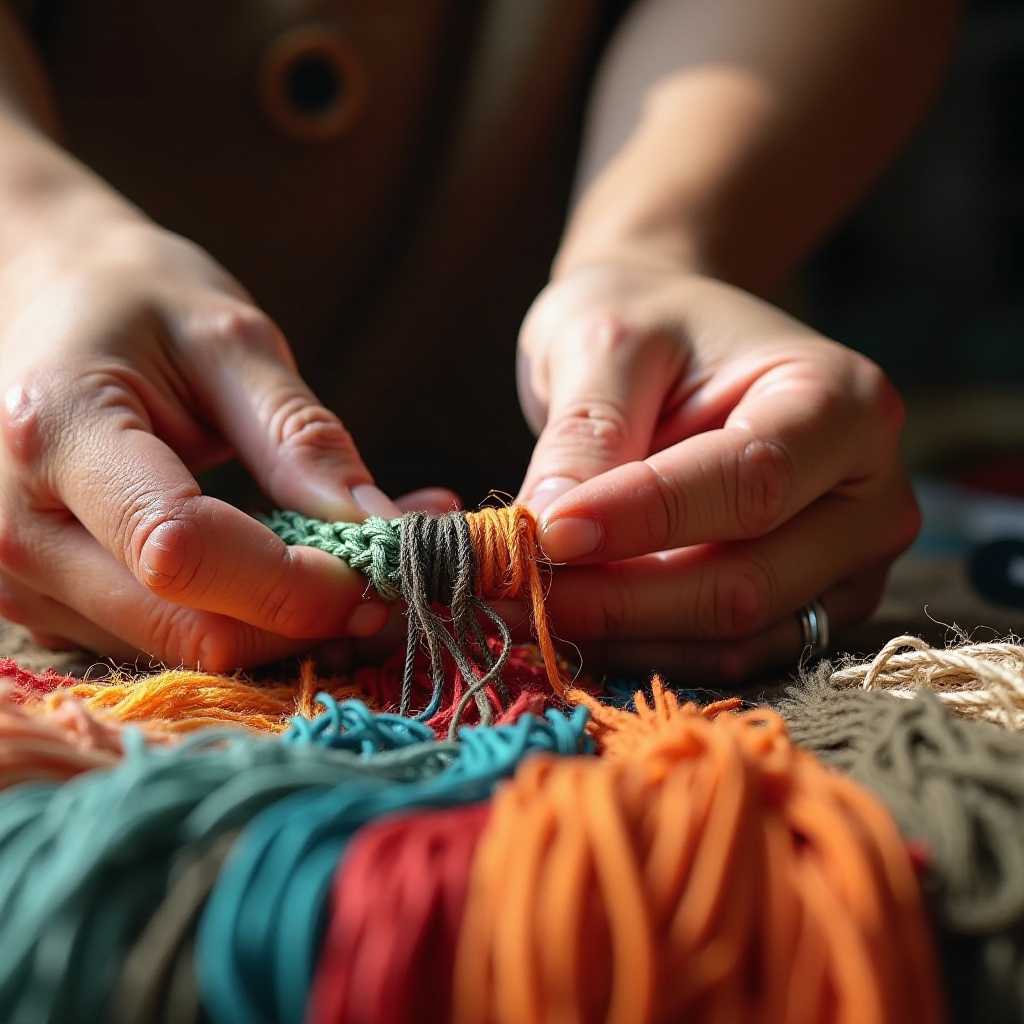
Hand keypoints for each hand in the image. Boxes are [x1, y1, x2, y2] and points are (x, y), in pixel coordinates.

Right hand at [0, 219, 435, 669]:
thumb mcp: (228, 338)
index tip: (384, 562)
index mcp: (55, 432)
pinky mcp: (46, 605)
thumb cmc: (134, 302)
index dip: (295, 581)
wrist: (41, 300)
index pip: (182, 551)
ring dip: (288, 627)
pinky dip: (246, 621)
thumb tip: (380, 528)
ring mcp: (19, 580)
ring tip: (354, 560)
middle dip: (307, 619)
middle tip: (394, 576)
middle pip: (187, 627)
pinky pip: (164, 642)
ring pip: (184, 650)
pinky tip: (293, 571)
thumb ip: (301, 437)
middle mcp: (13, 528)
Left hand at [515, 263, 918, 681]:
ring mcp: (847, 563)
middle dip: (618, 599)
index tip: (541, 534)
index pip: (747, 484)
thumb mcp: (607, 344)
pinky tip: (572, 622)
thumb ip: (586, 434)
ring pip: (734, 634)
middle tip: (510, 591)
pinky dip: (643, 648)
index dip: (641, 520)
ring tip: (522, 609)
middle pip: (747, 581)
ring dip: (620, 636)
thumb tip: (547, 535)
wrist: (679, 348)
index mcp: (842, 403)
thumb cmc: (650, 325)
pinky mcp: (809, 606)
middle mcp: (869, 494)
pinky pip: (727, 655)